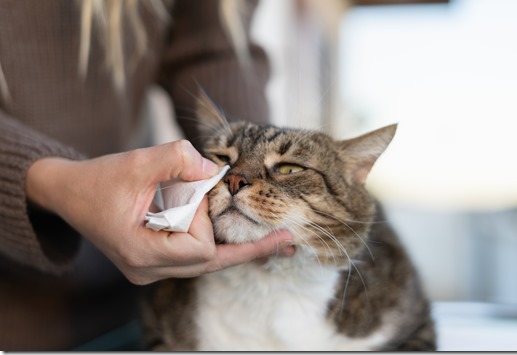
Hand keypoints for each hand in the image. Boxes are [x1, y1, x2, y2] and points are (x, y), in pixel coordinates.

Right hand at [25, 140, 294, 283]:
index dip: (206, 220)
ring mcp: (152, 269)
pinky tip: (246, 242)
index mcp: (142, 253)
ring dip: (235, 248)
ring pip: (206, 262)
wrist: (69, 193)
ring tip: (279, 245)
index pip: (200, 248)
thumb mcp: (136, 161)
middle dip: (246, 248)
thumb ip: (176, 159)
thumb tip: (215, 168)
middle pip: (212, 262)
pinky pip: (196, 257)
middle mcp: (149, 270)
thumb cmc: (99, 179)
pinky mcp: (156, 260)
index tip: (191, 193)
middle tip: (289, 243)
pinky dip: (219, 245)